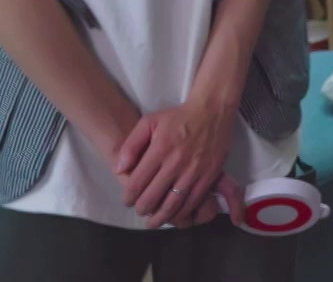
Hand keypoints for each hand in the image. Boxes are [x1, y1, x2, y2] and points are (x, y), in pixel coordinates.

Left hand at [115, 98, 234, 228]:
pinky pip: (193, 201)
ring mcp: (194, 171)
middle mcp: (176, 163)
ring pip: (173, 204)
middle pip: (153, 198)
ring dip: (160, 218)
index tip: (127, 200)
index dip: (128, 197)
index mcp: (159, 150)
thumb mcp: (149, 122)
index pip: (137, 184)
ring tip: (153, 221)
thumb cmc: (178, 116)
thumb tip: (119, 169)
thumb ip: (131, 145)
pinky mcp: (210, 175)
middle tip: (140, 210)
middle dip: (142, 209)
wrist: (213, 110)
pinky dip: (182, 212)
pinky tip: (175, 214)